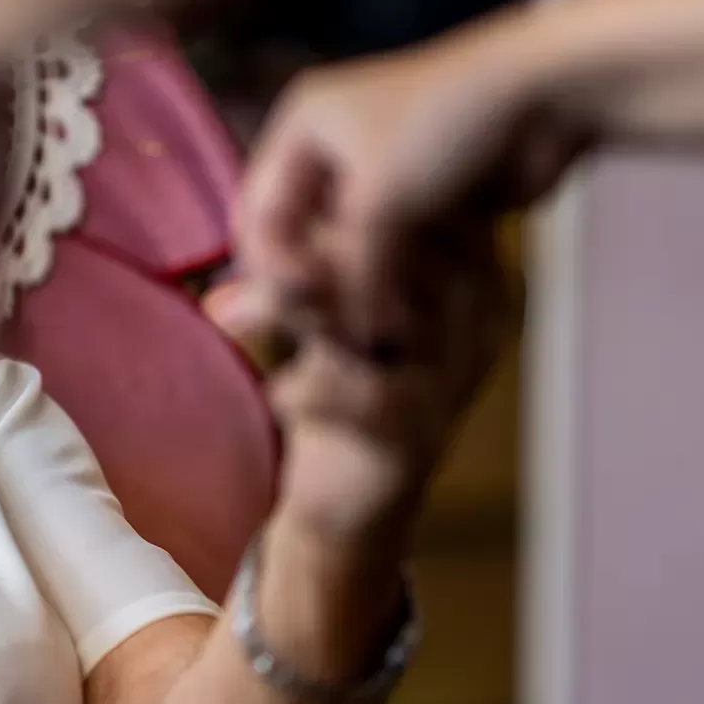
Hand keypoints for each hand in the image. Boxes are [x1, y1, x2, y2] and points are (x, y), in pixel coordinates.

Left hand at [215, 224, 512, 560]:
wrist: (348, 507)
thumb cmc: (343, 388)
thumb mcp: (336, 309)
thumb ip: (324, 256)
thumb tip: (273, 197)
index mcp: (467, 284)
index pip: (425, 215)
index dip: (352, 204)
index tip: (289, 211)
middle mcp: (473, 329)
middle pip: (405, 260)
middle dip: (319, 251)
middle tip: (252, 259)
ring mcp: (449, 386)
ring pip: (380, 321)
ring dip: (299, 311)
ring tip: (231, 314)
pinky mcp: (413, 441)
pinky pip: (361, 400)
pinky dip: (306, 393)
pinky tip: (277, 395)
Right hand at [238, 25, 588, 352]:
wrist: (549, 93)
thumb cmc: (446, 125)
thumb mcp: (380, 204)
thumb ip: (353, 277)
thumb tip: (356, 345)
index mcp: (303, 126)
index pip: (257, 212)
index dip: (268, 267)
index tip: (298, 309)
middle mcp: (333, 146)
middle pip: (300, 234)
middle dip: (313, 282)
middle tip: (332, 328)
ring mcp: (383, 171)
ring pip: (348, 249)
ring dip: (358, 288)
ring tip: (373, 327)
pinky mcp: (427, 195)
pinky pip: (394, 252)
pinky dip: (395, 281)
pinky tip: (407, 312)